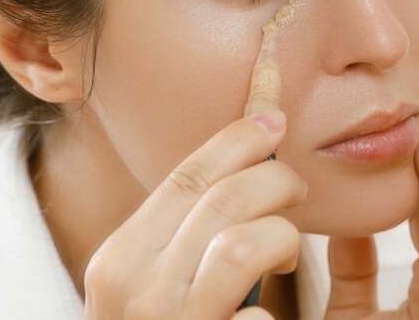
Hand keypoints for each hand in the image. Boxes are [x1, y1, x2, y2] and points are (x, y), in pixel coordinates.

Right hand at [83, 111, 306, 319]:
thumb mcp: (146, 286)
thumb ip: (179, 239)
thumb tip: (240, 174)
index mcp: (121, 260)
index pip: (184, 179)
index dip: (237, 140)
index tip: (275, 119)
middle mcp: (136, 290)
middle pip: (224, 200)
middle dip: (277, 181)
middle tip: (298, 192)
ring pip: (243, 246)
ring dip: (282, 241)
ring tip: (285, 259)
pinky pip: (257, 318)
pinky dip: (271, 317)